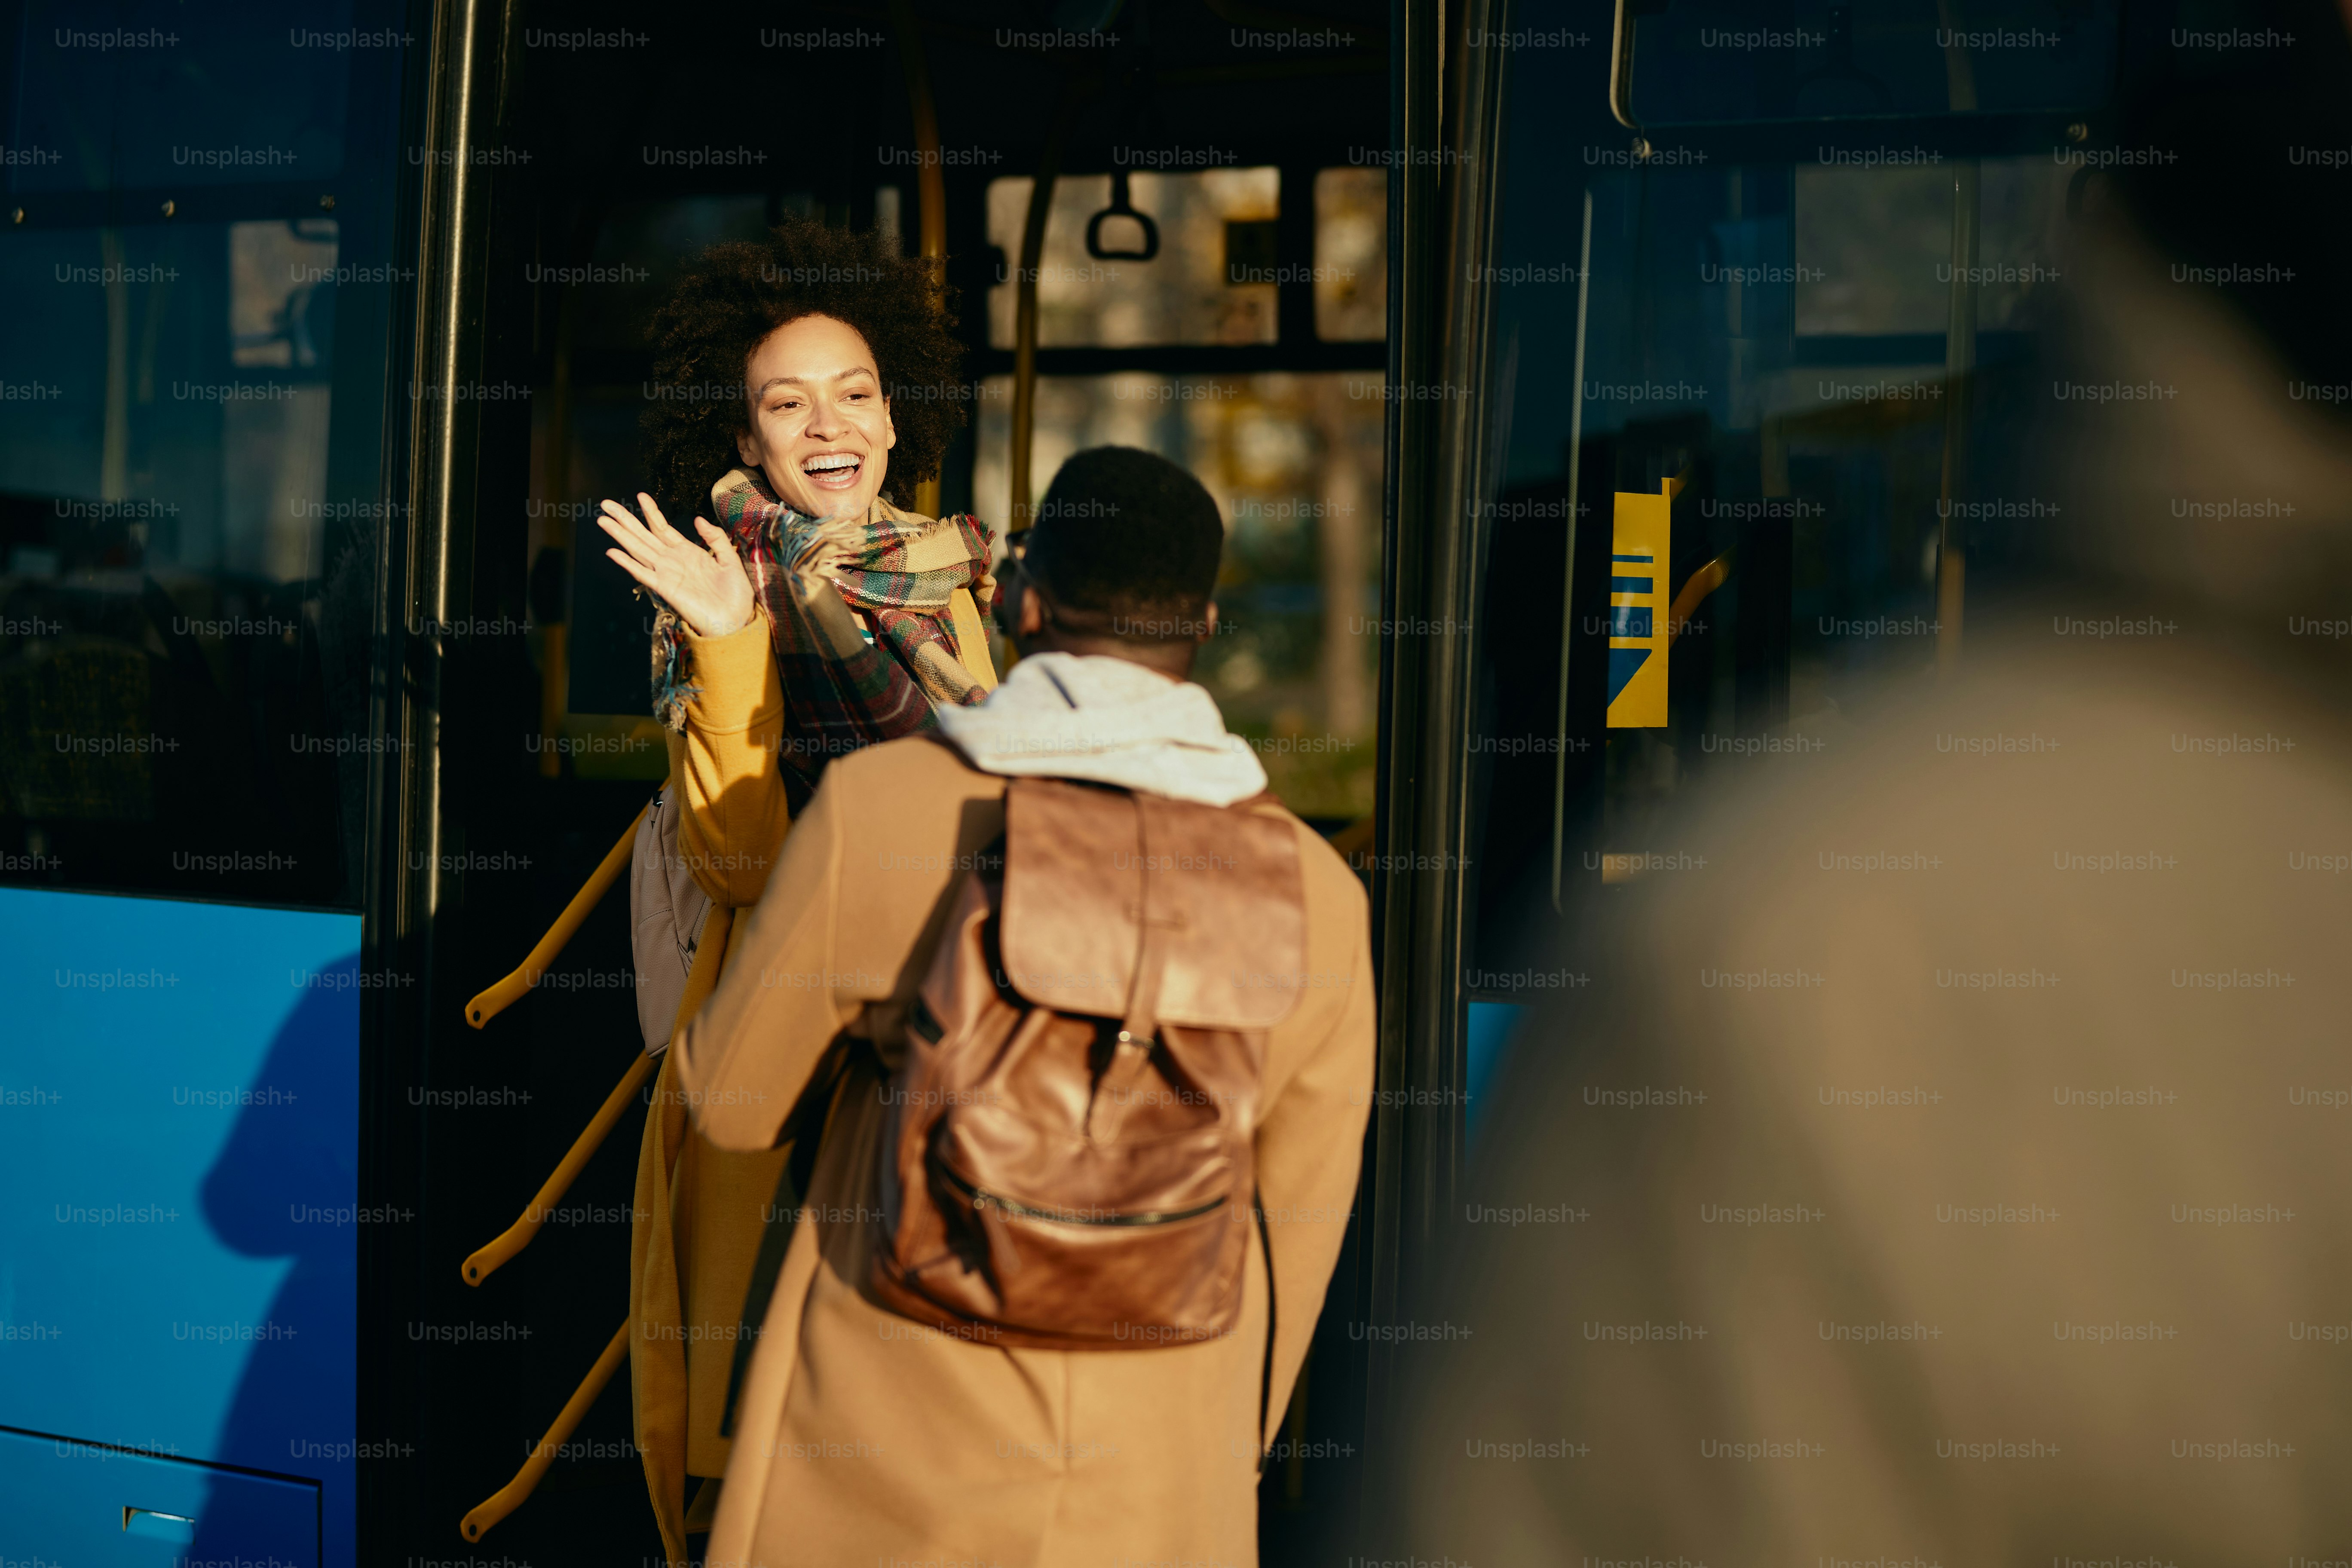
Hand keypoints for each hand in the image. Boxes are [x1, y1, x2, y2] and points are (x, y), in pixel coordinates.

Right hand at [596, 492, 755, 638]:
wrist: (735, 620)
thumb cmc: (735, 593)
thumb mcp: (730, 559)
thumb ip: (715, 538)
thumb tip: (697, 519)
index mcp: (688, 552)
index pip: (663, 528)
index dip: (651, 512)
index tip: (640, 496)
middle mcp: (673, 560)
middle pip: (644, 535)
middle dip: (626, 519)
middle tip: (607, 504)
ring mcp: (666, 574)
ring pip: (638, 549)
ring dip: (620, 535)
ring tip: (603, 520)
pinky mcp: (665, 589)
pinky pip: (642, 573)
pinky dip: (627, 563)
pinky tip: (612, 552)